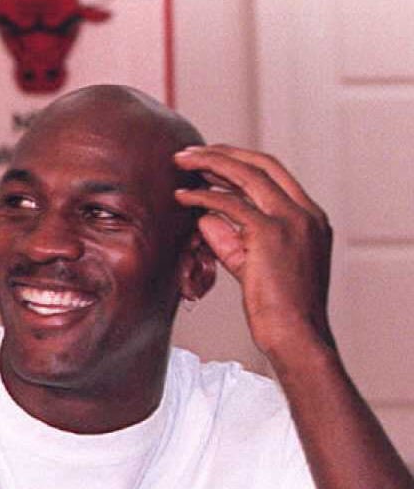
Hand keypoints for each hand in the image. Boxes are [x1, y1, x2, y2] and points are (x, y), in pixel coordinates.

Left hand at [172, 145, 333, 361]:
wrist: (296, 335)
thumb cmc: (276, 309)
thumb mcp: (252, 265)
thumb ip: (231, 238)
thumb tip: (203, 216)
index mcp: (310, 218)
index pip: (275, 173)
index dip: (240, 160)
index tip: (211, 159)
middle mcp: (305, 213)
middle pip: (263, 164)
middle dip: (223, 153)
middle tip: (189, 153)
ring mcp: (291, 221)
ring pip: (247, 176)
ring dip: (209, 164)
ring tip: (180, 162)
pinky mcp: (270, 235)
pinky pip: (230, 205)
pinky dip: (202, 196)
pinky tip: (181, 197)